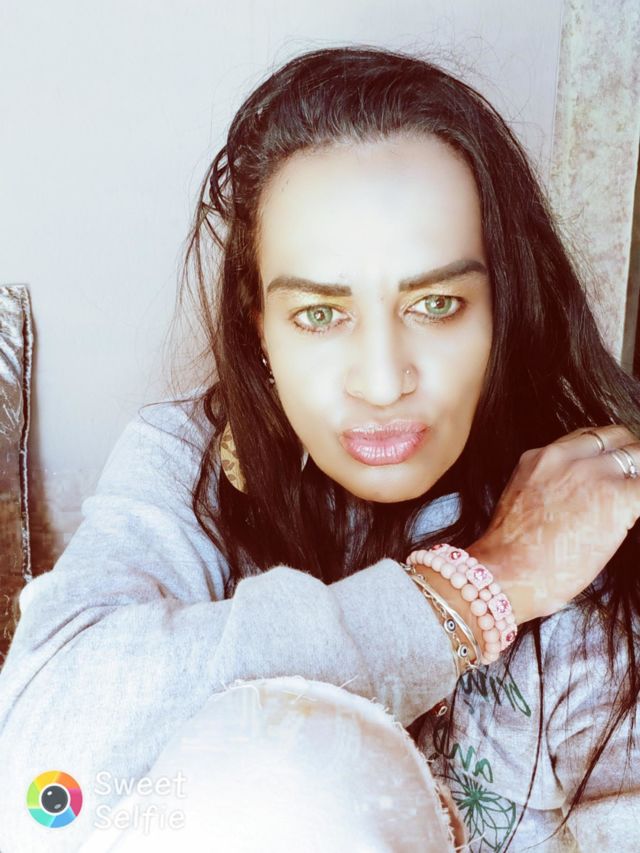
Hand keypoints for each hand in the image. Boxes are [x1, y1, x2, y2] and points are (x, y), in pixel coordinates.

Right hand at [466, 425, 639, 623]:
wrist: (508, 572)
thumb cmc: (511, 554)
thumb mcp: (522, 503)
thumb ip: (549, 488)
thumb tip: (576, 499)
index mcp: (539, 458)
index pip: (585, 438)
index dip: (602, 453)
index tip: (610, 467)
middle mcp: (565, 458)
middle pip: (615, 437)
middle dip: (628, 455)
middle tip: (633, 478)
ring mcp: (592, 474)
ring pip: (638, 454)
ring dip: (639, 476)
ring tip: (634, 496)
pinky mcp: (617, 497)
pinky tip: (638, 512)